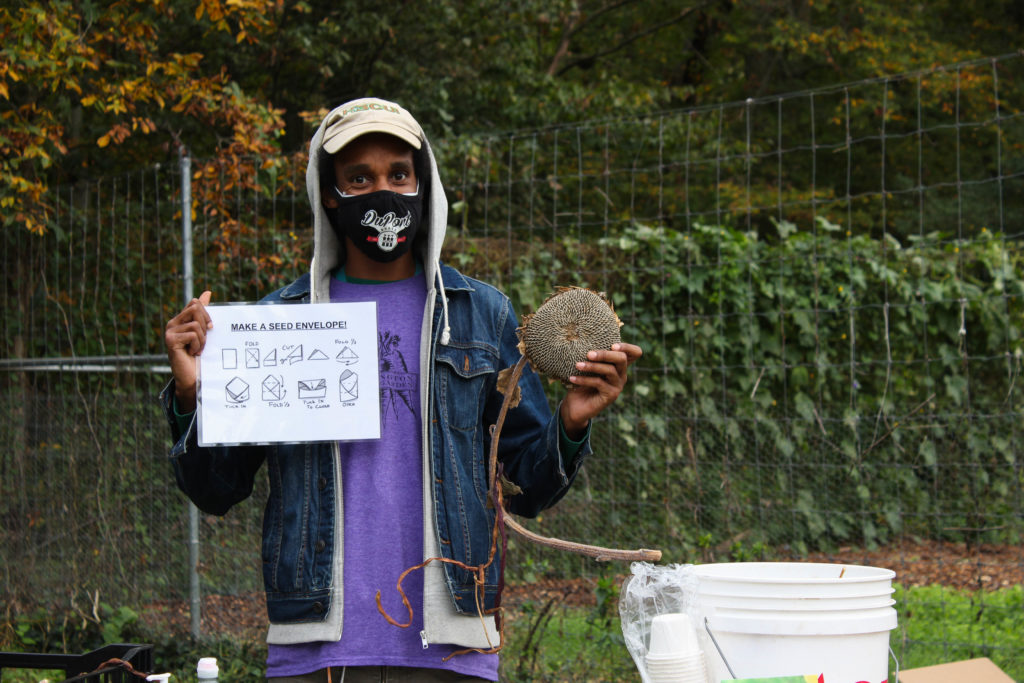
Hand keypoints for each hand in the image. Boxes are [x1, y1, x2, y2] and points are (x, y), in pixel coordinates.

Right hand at [164, 290, 212, 411]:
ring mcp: (170, 331)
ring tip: (197, 349)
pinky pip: (193, 334)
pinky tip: (192, 353)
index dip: (207, 314)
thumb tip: (208, 292)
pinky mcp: (170, 340)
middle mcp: (173, 323)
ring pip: (196, 324)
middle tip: (203, 341)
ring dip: (203, 339)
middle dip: (206, 325)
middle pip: (196, 308)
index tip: (210, 328)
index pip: (195, 303)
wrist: (194, 377)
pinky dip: (198, 345)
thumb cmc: (201, 355)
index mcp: (181, 319)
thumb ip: (204, 313)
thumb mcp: (205, 332)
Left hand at [558, 342, 642, 439]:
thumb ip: (592, 355)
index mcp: (618, 365)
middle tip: (589, 354)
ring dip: (592, 366)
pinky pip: (598, 383)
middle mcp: (621, 374)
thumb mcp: (587, 366)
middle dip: (605, 354)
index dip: (627, 347)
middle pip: (622, 358)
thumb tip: (583, 340)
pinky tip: (572, 378)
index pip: (635, 353)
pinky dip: (584, 379)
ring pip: (610, 370)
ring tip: (577, 365)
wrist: (576, 405)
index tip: (612, 344)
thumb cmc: (581, 382)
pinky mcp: (611, 395)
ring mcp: (617, 385)